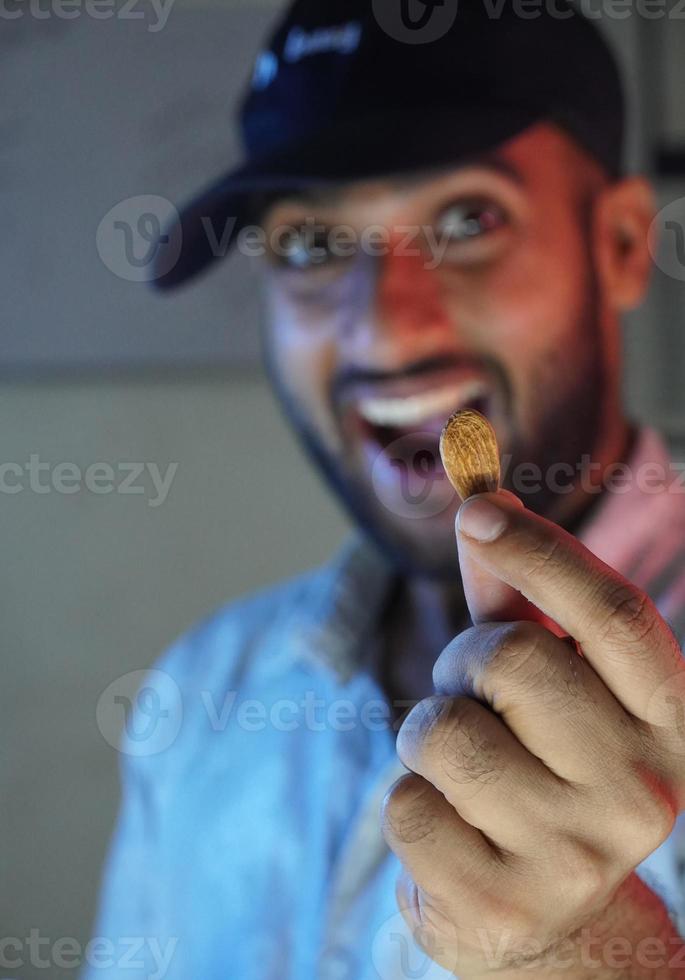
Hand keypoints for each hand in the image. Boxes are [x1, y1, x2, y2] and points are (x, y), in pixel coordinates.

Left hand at [382, 491, 684, 977]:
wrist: (537, 908)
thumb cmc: (535, 754)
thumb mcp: (542, 671)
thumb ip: (515, 586)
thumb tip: (477, 487)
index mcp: (668, 720)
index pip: (614, 615)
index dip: (542, 550)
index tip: (477, 510)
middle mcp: (641, 792)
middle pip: (510, 659)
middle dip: (462, 661)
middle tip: (473, 694)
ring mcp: (577, 859)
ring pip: (443, 732)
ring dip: (425, 731)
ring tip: (460, 766)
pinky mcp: (505, 908)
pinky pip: (406, 806)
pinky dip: (408, 799)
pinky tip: (452, 827)